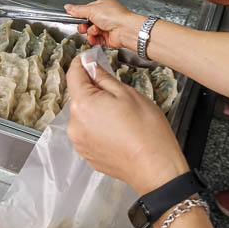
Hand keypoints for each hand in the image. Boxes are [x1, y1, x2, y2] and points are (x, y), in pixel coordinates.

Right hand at [64, 0, 142, 49]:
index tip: (74, 17)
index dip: (80, 15)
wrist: (126, 30)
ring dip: (90, 32)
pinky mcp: (106, 38)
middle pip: (86, 22)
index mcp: (101, 6)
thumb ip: (78, 10)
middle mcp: (104, 16)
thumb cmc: (115, 16)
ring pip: (89, 32)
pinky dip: (93, 39)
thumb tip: (68, 7)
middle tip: (86, 25)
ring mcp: (105, 27)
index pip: (85, 10)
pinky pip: (94, 40)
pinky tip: (96, 37)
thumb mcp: (92, 9)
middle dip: (84, 25)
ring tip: (96, 30)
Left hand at [66, 57, 187, 195]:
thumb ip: (103, 78)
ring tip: (121, 115)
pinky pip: (89, 132)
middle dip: (93, 90)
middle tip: (116, 90)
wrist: (155, 168)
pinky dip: (99, 127)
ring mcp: (80, 142)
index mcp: (83, 105)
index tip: (88, 59)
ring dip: (96, 110)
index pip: (73, 75)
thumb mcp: (127, 94)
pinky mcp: (87, 155)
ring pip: (84, 115)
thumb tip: (90, 66)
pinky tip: (118, 130)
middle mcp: (75, 125)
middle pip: (78, 96)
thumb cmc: (146, 132)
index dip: (81, 64)